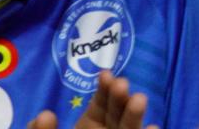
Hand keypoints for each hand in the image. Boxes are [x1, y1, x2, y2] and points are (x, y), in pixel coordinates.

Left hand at [31, 75, 155, 128]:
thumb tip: (44, 114)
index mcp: (90, 127)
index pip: (101, 104)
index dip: (105, 89)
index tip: (106, 74)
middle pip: (117, 113)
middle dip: (120, 98)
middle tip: (121, 83)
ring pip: (129, 128)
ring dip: (135, 114)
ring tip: (138, 99)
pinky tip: (153, 127)